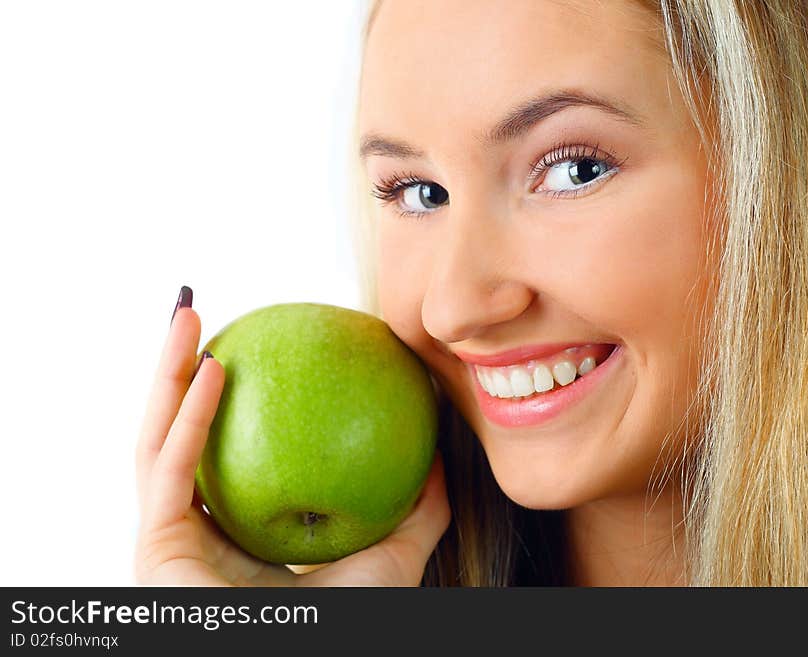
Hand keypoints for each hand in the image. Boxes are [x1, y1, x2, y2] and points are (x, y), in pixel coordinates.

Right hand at [134, 288, 450, 585]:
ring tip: (187, 314)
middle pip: (179, 435)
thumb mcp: (393, 557)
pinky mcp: (153, 551)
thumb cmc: (348, 630)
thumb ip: (418, 507)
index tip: (250, 344)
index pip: (225, 452)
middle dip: (178, 368)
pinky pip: (170, 472)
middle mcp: (196, 534)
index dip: (227, 396)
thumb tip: (438, 444)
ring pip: (156, 442)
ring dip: (165, 374)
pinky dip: (189, 418)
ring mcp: (168, 542)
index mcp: (238, 534)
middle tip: (199, 311)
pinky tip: (212, 368)